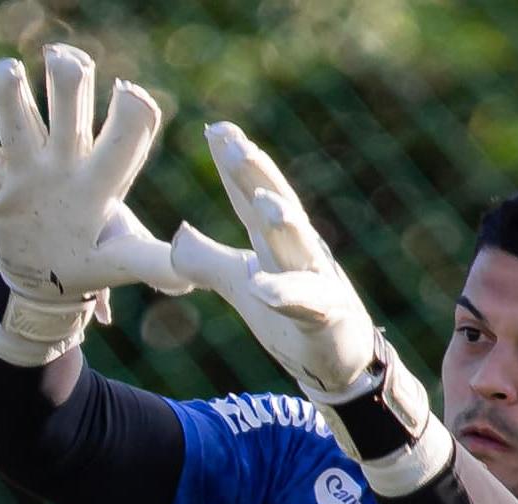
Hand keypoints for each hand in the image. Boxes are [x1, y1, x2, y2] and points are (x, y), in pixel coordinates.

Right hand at [0, 44, 189, 364]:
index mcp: (104, 174)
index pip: (126, 130)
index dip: (131, 110)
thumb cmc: (93, 261)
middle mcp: (68, 158)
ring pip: (19, 118)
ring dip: (10, 92)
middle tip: (62, 64)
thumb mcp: (123, 262)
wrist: (50, 283)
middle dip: (69, 78)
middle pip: (70, 102)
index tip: (129, 96)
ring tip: (1, 74)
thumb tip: (188, 275)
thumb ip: (152, 263)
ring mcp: (30, 169)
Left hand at [170, 122, 378, 397]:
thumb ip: (207, 260)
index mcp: (276, 241)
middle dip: (254, 172)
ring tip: (261, 200)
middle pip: (275, 205)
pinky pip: (305, 304)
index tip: (214, 128)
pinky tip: (260, 288)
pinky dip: (283, 294)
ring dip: (282, 221)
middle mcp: (299, 250)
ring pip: (298, 245)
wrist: (339, 361)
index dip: (234, 164)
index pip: (251, 196)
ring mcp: (317, 280)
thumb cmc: (293, 316)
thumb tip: (178, 232)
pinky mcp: (326, 316)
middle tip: (231, 140)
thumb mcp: (241, 285)